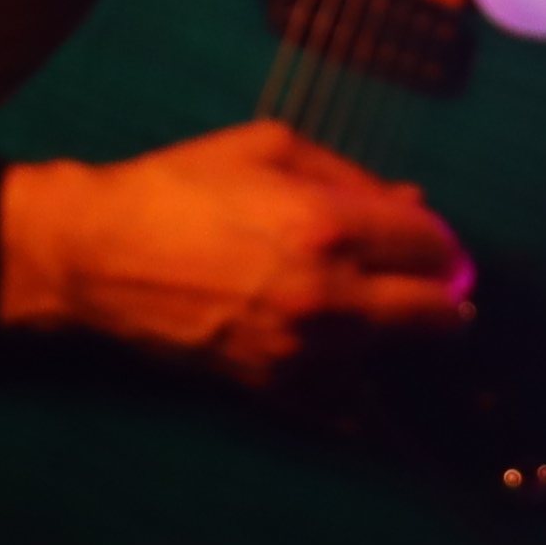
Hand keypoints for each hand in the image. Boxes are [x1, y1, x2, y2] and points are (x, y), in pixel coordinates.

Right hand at [0, 121, 470, 383]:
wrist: (97, 258)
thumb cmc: (179, 187)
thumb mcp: (269, 149)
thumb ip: (352, 177)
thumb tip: (412, 204)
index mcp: (328, 226)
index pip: (435, 247)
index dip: (443, 242)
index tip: (433, 240)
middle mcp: (327, 296)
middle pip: (436, 313)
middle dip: (448, 294)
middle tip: (440, 283)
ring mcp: (301, 350)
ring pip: (393, 354)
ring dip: (397, 330)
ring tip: (376, 303)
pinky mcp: (272, 388)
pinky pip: (345, 395)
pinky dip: (354, 371)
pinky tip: (338, 344)